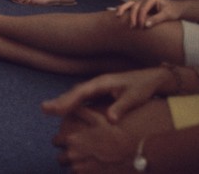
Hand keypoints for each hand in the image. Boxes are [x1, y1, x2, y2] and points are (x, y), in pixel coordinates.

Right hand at [42, 66, 169, 123]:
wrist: (155, 78)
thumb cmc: (144, 86)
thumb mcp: (134, 97)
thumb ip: (120, 107)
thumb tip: (110, 120)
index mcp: (102, 82)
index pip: (80, 92)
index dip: (67, 101)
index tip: (55, 109)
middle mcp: (97, 83)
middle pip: (74, 93)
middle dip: (59, 101)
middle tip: (43, 109)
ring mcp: (99, 87)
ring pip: (77, 95)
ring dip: (64, 102)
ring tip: (49, 110)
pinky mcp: (102, 92)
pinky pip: (84, 98)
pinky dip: (74, 103)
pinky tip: (68, 110)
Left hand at [52, 107, 139, 172]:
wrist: (134, 152)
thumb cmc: (116, 134)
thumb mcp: (98, 118)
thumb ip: (81, 112)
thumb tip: (71, 106)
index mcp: (73, 140)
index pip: (56, 142)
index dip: (61, 141)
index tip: (66, 141)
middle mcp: (74, 156)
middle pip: (61, 159)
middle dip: (67, 156)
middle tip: (77, 153)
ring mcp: (82, 169)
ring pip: (71, 170)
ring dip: (77, 166)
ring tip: (87, 162)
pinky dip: (86, 173)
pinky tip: (94, 168)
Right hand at [114, 0, 183, 28]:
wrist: (176, 8)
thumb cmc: (173, 11)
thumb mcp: (167, 15)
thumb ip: (157, 19)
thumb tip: (146, 25)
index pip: (143, 9)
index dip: (141, 18)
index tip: (142, 27)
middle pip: (134, 6)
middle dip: (132, 16)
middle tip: (132, 27)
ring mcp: (141, 0)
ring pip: (129, 4)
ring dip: (123, 9)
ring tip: (117, 16)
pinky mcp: (140, 4)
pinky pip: (130, 6)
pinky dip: (124, 8)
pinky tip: (118, 13)